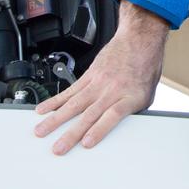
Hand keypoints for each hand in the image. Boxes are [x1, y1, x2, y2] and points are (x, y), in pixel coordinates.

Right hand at [33, 0, 169, 153]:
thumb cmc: (145, 68)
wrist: (138, 40)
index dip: (99, 130)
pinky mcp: (88, 75)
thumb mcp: (148, 95)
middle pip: (88, 114)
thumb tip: (124, 132)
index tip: (86, 143)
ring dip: (56, 119)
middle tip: (57, 148)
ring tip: (40, 131)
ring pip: (74, 104)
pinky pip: (70, 90)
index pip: (112, 116)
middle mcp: (111, 91)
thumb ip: (133, 114)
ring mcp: (98, 83)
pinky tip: (43, 109)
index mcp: (129, 98)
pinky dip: (55, 101)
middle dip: (71, 134)